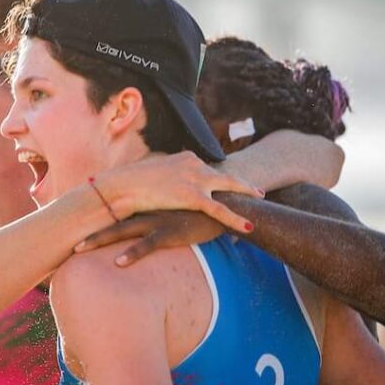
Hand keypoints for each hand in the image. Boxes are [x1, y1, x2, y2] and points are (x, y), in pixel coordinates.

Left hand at [75, 210, 225, 265]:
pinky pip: (147, 244)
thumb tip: (145, 225)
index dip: (94, 220)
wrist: (226, 208)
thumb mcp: (175, 214)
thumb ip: (158, 218)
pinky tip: (118, 263)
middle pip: (110, 221)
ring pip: (121, 232)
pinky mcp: (170, 232)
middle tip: (65, 239)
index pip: (114, 213)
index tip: (71, 227)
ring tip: (78, 250)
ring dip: (99, 240)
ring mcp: (156, 221)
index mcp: (146, 208)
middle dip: (87, 230)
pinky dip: (132, 254)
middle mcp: (146, 212)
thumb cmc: (200, 213)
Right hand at [97, 151, 260, 233]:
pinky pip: (220, 210)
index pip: (207, 169)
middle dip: (241, 183)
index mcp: (185, 157)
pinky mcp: (193, 196)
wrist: (124, 185)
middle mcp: (194, 164)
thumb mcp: (152, 173)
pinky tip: (248, 226)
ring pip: (229, 188)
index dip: (218, 179)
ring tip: (260, 200)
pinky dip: (235, 219)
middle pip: (224, 175)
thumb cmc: (131, 181)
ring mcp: (195, 179)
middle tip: (256, 190)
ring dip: (246, 194)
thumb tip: (164, 185)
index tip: (226, 184)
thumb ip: (165, 177)